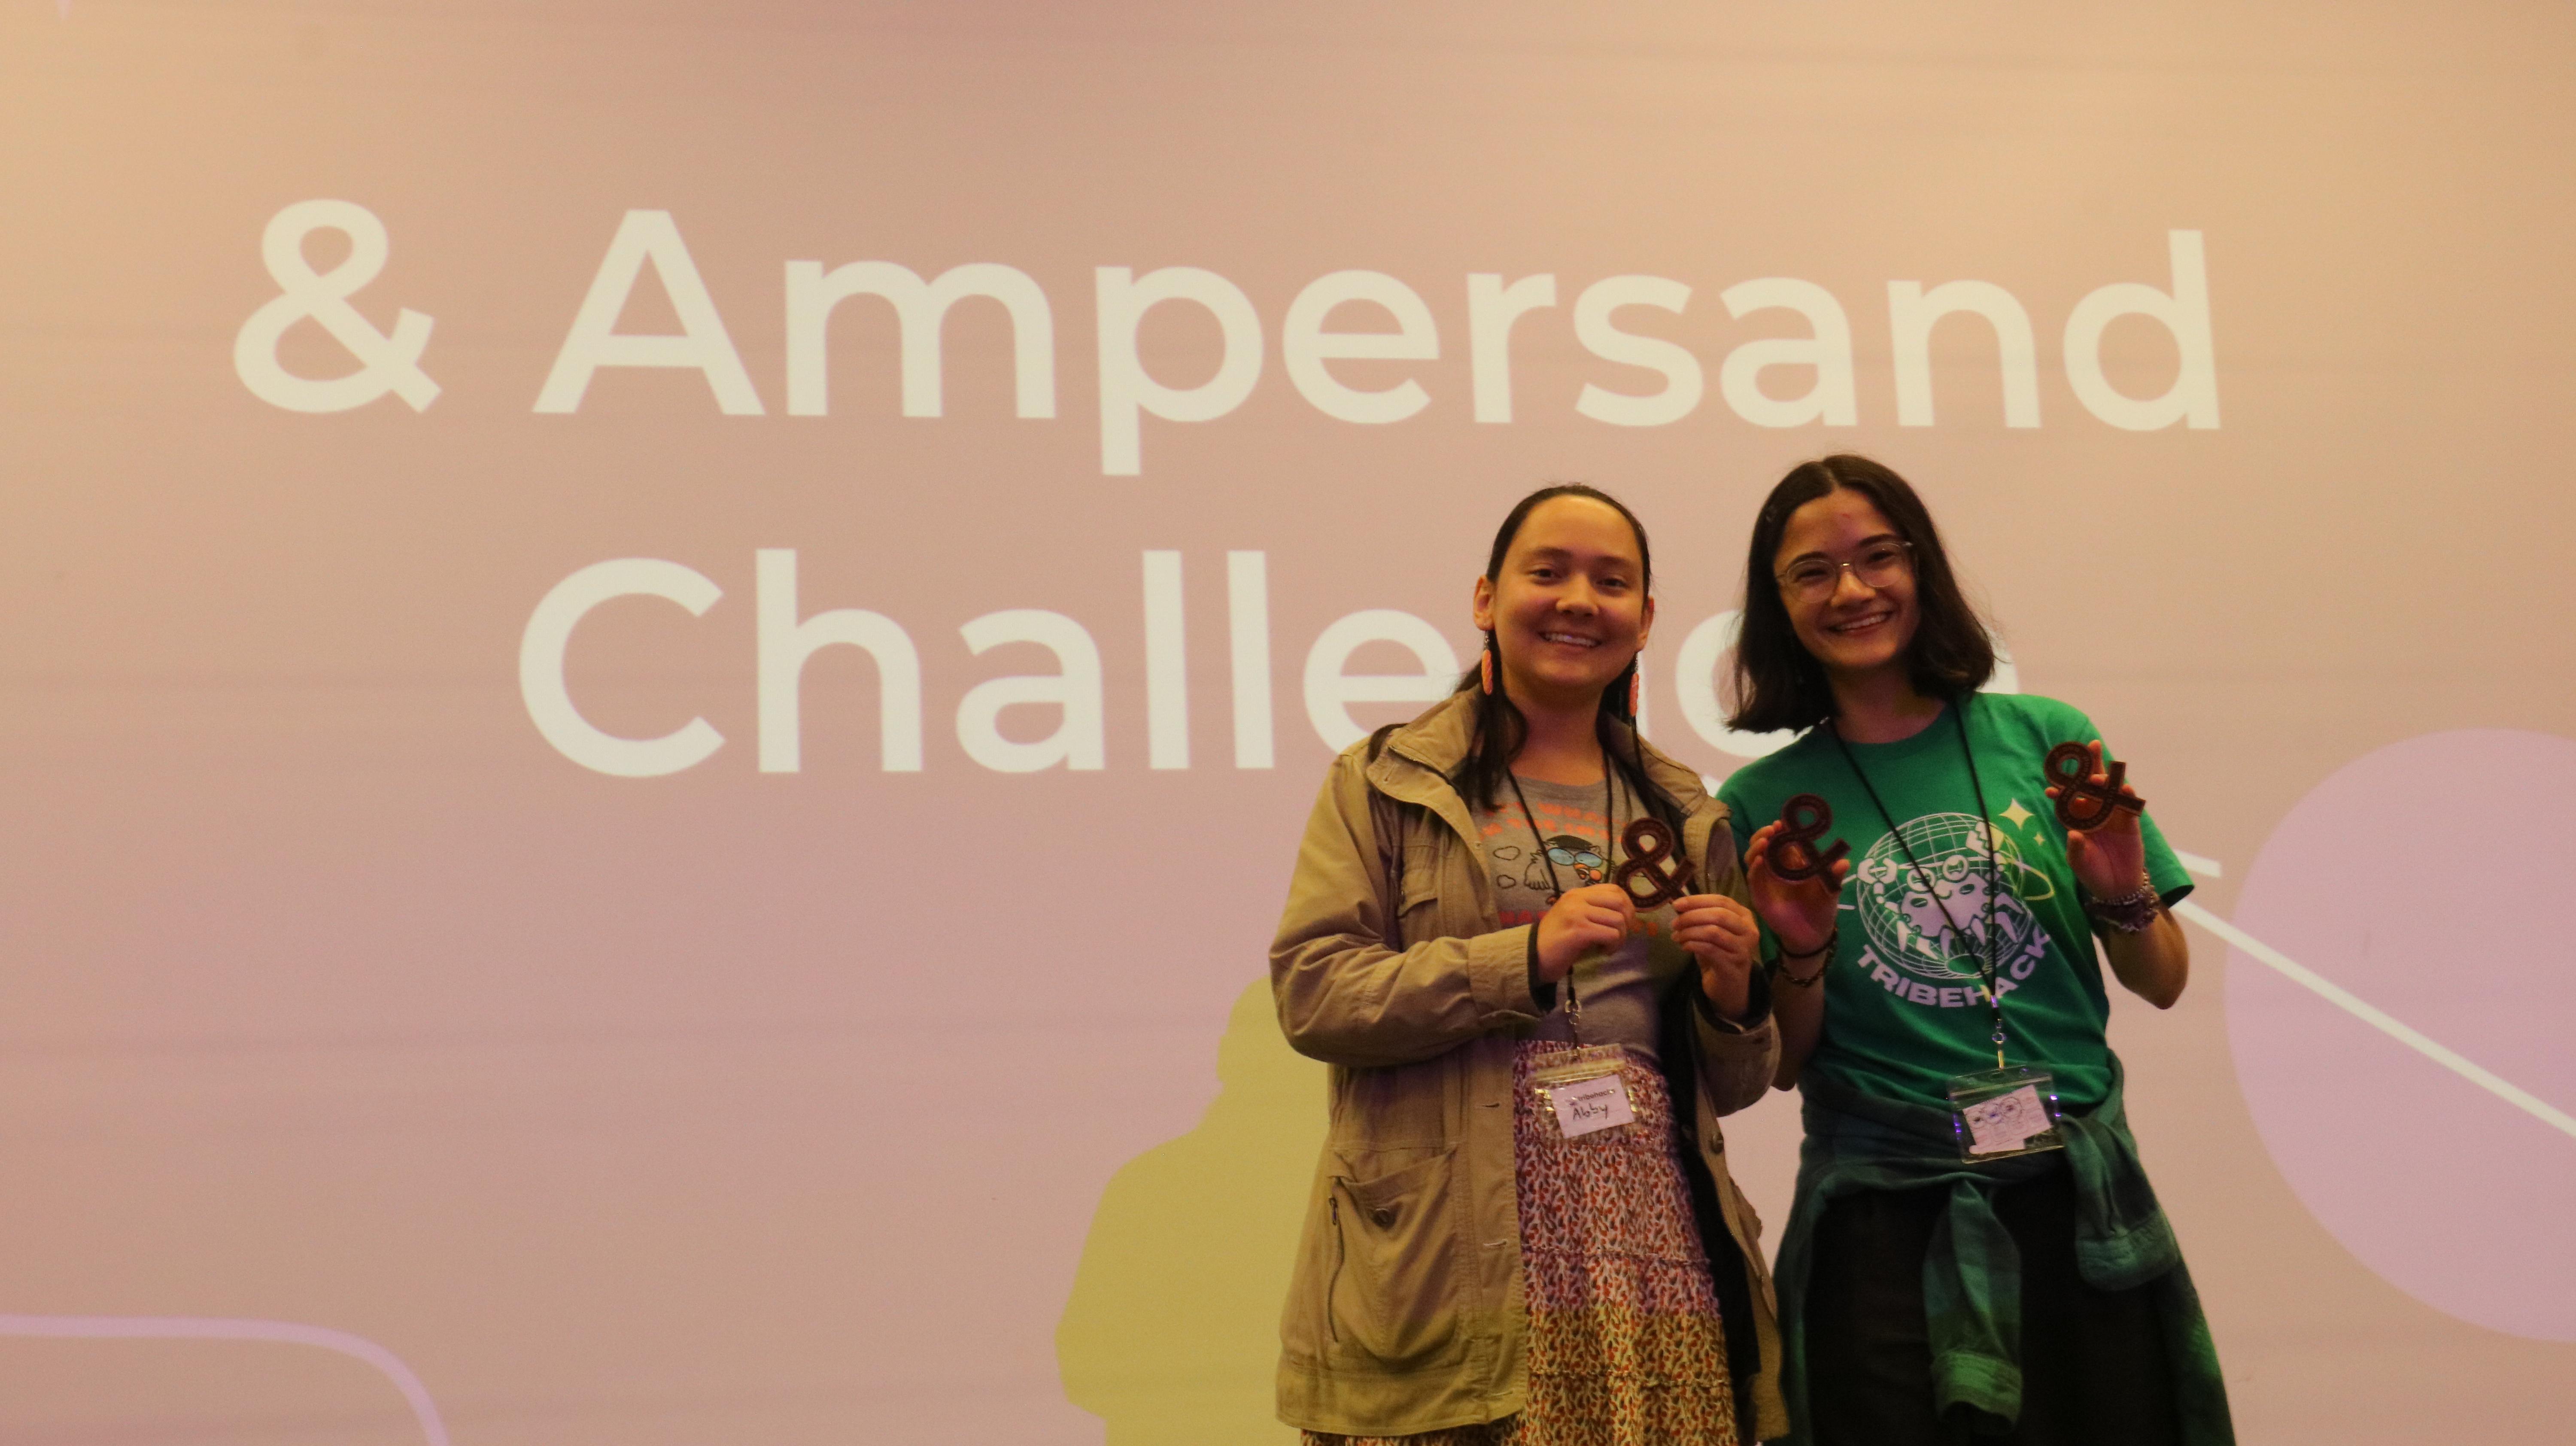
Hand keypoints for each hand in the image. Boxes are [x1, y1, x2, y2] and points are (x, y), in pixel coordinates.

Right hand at [1533, 883, 1636, 981]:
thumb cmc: (1557, 940)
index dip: (1627, 905)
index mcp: (1577, 894)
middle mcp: (1577, 899)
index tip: (1623, 923)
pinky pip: (1611, 935)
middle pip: (1620, 902)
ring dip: (1620, 937)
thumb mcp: (1574, 917)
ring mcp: (1577, 913)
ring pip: (1618, 920)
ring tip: (1608, 946)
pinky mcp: (1578, 931)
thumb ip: (1593, 909)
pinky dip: (1612, 946)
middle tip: (1618, 936)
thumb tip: (1625, 914)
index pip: (1614, 889)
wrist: (1533, 955)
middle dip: (1627, 922)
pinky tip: (1603, 951)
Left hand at [1673, 892, 1760, 1018]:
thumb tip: (1679, 905)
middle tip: (1675, 924)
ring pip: (1713, 932)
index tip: (1676, 904)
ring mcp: (1743, 949)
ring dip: (1690, 932)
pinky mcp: (1733, 965)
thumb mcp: (1713, 931)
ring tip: (1677, 937)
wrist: (1729, 986)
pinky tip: (1684, 947)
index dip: (1697, 900)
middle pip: (1718, 915)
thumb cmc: (1719, 954)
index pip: (1722, 901)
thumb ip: (1702, 916)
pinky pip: (1710, 949)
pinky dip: (1693, 945)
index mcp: (1745, 917)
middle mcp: (1749, 931)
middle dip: (1691, 917)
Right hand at [1744, 819, 1846, 954]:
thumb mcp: (1830, 891)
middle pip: (1764, 845)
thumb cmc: (1821, 909)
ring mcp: (1766, 881)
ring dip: (1756, 847)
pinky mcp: (1759, 895)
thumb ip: (1834, 876)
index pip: (1784, 841)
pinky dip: (1754, 867)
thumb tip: (1845, 861)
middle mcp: (1777, 869)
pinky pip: (1753, 878)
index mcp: (1794, 863)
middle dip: (1766, 834)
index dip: (1782, 829)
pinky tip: (1760, 860)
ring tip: (1765, 841)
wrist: (1813, 935)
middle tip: (1773, 828)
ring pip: (1754, 858)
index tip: (1784, 820)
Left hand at [2046, 740, 2147, 897]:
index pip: (2068, 801)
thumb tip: (2073, 833)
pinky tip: (2126, 787)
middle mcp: (2095, 812)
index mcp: (2078, 819)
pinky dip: (2128, 796)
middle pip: (2091, 786)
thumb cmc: (2093, 872)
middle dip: (2089, 768)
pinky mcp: (2130, 822)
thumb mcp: (2079, 863)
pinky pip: (2129, 806)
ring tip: (2099, 776)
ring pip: (2110, 791)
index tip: (2050, 790)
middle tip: (2087, 749)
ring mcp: (2113, 815)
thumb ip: (2076, 848)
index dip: (2060, 792)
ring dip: (2106, 782)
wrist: (2118, 886)